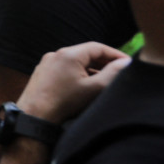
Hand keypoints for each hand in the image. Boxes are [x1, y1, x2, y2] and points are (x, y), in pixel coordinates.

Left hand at [16, 42, 130, 124]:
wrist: (34, 116)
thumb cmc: (65, 103)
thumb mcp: (94, 88)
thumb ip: (113, 74)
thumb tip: (126, 63)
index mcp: (69, 54)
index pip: (98, 48)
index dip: (115, 55)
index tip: (128, 63)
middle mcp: (56, 54)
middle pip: (86, 54)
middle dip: (104, 63)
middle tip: (120, 72)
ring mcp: (47, 63)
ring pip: (76, 62)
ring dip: (92, 69)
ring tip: (106, 81)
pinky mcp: (43, 73)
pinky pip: (65, 69)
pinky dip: (78, 74)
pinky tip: (86, 86)